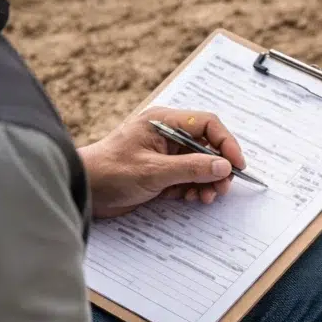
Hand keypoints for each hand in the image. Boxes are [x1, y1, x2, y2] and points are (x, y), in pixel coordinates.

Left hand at [78, 107, 246, 217]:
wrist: (84, 191)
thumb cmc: (110, 172)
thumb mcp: (154, 171)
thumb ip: (190, 168)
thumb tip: (223, 166)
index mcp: (164, 122)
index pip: (206, 124)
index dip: (226, 142)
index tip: (236, 164)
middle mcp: (167, 135)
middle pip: (206, 146)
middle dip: (217, 167)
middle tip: (222, 187)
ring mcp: (165, 155)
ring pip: (199, 165)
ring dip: (207, 181)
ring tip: (207, 196)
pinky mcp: (162, 174)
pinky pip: (188, 179)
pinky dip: (194, 189)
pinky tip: (194, 199)